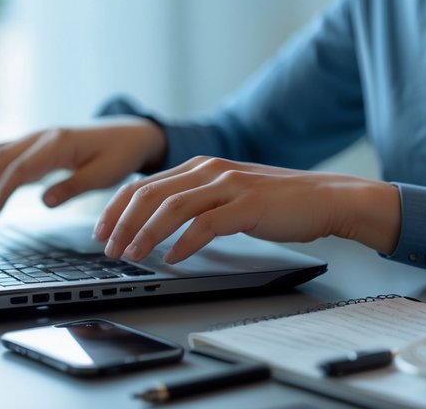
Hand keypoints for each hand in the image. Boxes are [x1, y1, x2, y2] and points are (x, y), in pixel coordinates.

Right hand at [0, 118, 165, 218]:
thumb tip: (43, 202)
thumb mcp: (104, 174)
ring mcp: (35, 139)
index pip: (19, 168)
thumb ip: (73, 187)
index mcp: (58, 143)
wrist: (129, 133)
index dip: (1, 192)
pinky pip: (2, 154)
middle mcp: (41, 137)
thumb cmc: (119, 154)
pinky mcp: (34, 146)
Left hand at [95, 156, 401, 263]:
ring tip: (133, 255)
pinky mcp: (247, 205)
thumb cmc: (277, 201)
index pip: (144, 184)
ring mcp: (229, 185)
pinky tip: (175, 258)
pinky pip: (207, 224)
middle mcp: (210, 170)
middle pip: (151, 193)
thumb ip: (197, 199)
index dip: (116, 208)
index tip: (100, 231)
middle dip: (123, 223)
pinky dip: (186, 242)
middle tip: (108, 248)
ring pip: (173, 207)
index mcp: (201, 166)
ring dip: (147, 234)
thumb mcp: (228, 192)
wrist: (325, 197)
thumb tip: (157, 222)